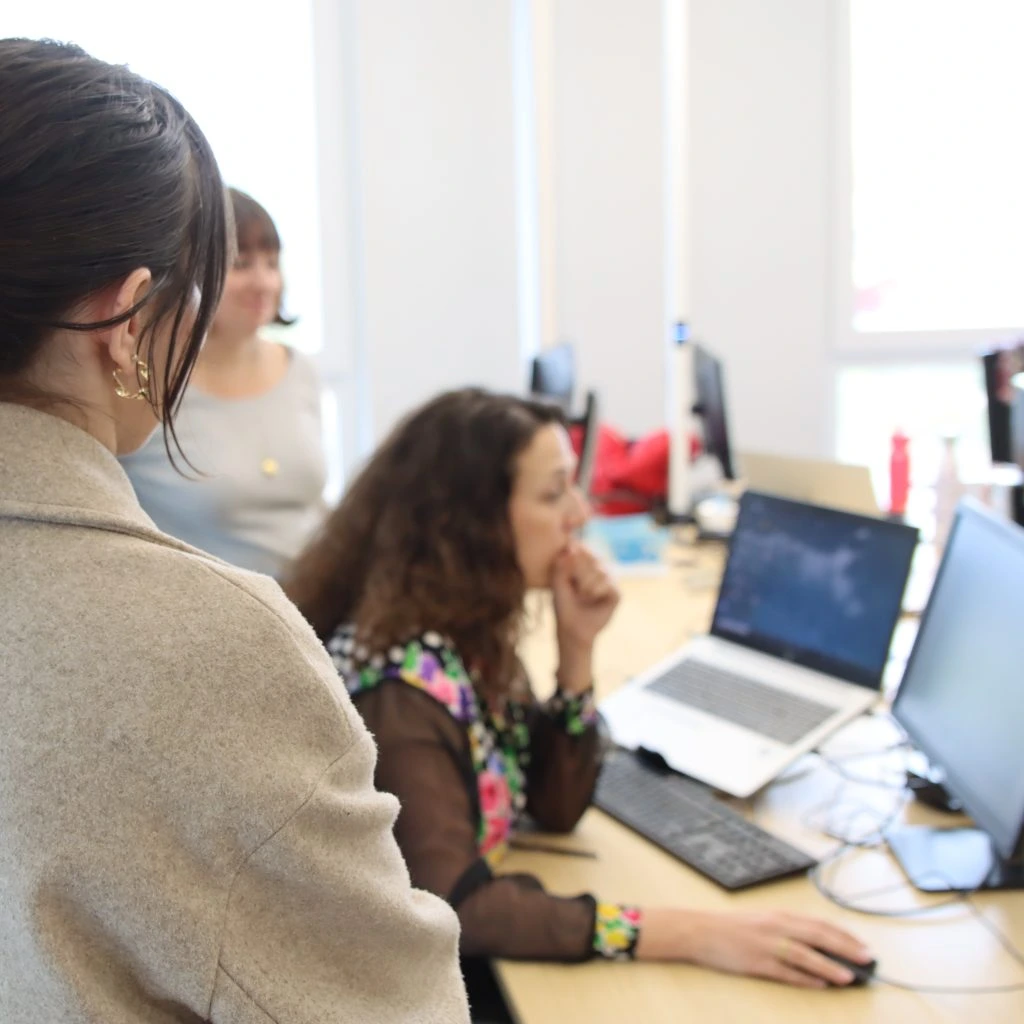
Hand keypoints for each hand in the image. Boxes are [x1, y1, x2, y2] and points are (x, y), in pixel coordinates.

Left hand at [551, 542, 619, 651]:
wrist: (571, 627)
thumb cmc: (563, 603)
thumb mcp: (558, 582)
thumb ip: (562, 564)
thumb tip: (571, 545)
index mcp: (586, 564)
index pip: (584, 549)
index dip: (577, 552)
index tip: (568, 557)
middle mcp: (600, 569)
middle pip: (593, 558)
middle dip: (578, 572)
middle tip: (574, 587)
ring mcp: (610, 580)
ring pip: (601, 571)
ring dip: (586, 584)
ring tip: (581, 595)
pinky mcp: (616, 593)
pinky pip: (608, 584)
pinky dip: (596, 591)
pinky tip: (592, 598)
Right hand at [636, 908, 872, 987]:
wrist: (700, 931)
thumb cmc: (733, 927)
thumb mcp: (763, 921)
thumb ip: (789, 930)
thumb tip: (819, 943)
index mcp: (780, 915)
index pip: (820, 924)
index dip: (844, 935)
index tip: (863, 945)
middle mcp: (777, 927)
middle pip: (818, 937)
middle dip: (846, 948)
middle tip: (868, 960)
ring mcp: (767, 945)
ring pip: (806, 955)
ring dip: (830, 966)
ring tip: (849, 977)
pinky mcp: (757, 963)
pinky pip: (786, 972)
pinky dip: (806, 978)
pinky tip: (821, 983)